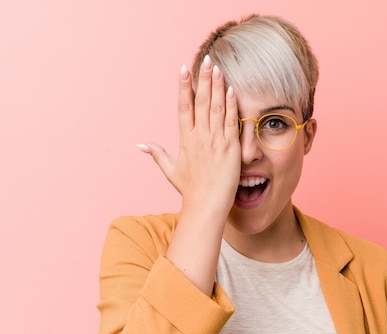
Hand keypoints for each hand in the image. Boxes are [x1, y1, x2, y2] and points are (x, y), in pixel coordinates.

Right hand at [138, 56, 240, 217]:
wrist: (206, 206)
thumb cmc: (190, 190)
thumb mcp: (171, 170)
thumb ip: (157, 154)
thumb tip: (140, 144)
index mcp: (185, 140)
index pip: (183, 107)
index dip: (184, 87)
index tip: (184, 70)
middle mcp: (199, 137)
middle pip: (201, 102)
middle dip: (203, 79)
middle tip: (206, 59)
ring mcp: (215, 141)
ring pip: (216, 108)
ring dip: (217, 86)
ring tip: (217, 68)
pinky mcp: (230, 148)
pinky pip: (231, 122)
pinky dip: (231, 105)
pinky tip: (231, 90)